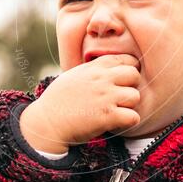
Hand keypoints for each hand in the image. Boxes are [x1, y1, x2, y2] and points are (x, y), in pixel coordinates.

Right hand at [19, 54, 141, 152]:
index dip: (128, 70)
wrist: (46, 122)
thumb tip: (107, 68)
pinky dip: (128, 121)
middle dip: (131, 86)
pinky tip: (117, 122)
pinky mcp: (107, 116)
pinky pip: (133, 117)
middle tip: (121, 97)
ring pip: (135, 96)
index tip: (122, 81)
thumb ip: (92, 70)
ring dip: (129, 106)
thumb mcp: (73, 75)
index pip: (126, 59)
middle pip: (134, 74)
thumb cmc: (57, 100)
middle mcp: (101, 79)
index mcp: (94, 67)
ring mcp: (105, 97)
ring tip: (117, 111)